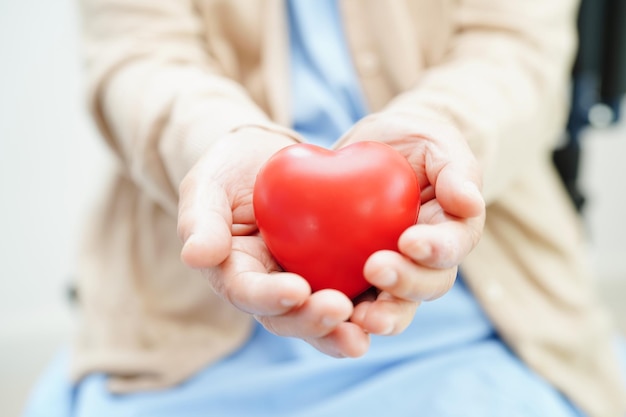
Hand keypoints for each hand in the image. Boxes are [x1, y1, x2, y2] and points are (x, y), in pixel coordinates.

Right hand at [177, 127, 370, 357]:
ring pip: (321, 315)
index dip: (269, 297)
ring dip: (343, 328)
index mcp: (235, 274)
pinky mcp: (332, 271)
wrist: (265, 159)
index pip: (248, 293)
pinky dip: (370, 301)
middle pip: (288, 317)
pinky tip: (392, 302)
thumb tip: (196, 256)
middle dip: (312, 321)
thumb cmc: (229, 170)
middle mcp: (269, 288)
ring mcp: (303, 282)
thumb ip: (200, 219)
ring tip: (369, 328)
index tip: (296, 290)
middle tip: (338, 311)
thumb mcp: (206, 185)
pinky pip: (351, 289)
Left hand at [335, 112, 485, 334]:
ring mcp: (392, 272)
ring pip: (393, 306)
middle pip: (425, 285)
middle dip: (404, 283)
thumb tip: (469, 202)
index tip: (410, 241)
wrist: (378, 149)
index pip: (451, 247)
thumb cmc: (415, 143)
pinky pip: (352, 299)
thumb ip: (455, 171)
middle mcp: (425, 262)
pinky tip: (319, 307)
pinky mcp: (356, 276)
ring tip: (357, 315)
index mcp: (450, 232)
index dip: (436, 249)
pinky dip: (341, 313)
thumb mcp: (438, 144)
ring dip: (379, 314)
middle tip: (376, 269)